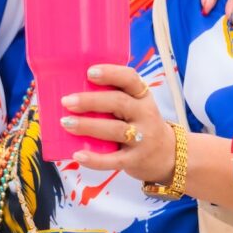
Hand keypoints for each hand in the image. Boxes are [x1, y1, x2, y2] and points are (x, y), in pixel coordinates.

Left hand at [58, 64, 176, 184]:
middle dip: (91, 101)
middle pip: (119, 103)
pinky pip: (114, 160)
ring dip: (88, 126)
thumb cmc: (139, 123)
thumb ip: (113, 97)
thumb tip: (72, 89)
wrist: (166, 155)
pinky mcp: (135, 160)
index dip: (111, 73)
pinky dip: (95, 159)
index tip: (89, 72)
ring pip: (115, 130)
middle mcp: (145, 114)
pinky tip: (78, 154)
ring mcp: (142, 138)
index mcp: (142, 96)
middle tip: (67, 101)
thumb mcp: (136, 105)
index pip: (130, 79)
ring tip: (66, 123)